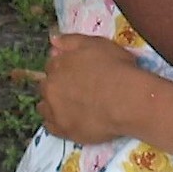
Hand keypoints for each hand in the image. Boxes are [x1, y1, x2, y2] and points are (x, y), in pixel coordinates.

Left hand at [38, 32, 152, 143]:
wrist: (128, 100)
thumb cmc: (117, 68)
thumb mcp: (98, 44)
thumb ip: (72, 40)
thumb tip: (53, 41)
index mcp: (58, 65)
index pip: (52, 64)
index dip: (65, 67)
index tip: (77, 71)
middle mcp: (51, 88)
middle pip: (47, 86)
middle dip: (57, 85)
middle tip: (77, 88)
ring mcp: (54, 111)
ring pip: (44, 107)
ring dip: (54, 104)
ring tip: (73, 105)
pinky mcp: (62, 131)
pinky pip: (50, 127)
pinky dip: (58, 122)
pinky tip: (71, 119)